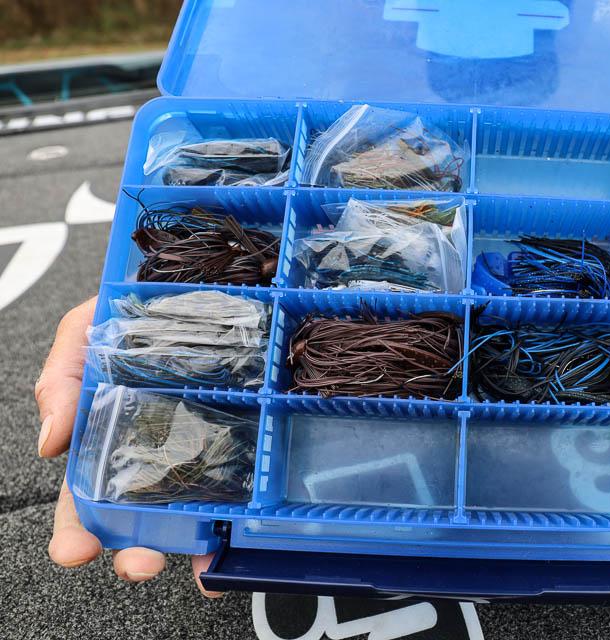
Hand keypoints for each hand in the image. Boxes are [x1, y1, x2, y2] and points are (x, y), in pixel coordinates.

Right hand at [36, 297, 221, 595]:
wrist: (208, 273)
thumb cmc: (138, 306)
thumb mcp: (87, 327)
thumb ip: (61, 376)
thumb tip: (49, 440)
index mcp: (109, 433)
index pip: (85, 490)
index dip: (76, 525)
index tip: (75, 550)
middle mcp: (156, 448)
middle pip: (140, 513)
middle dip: (136, 548)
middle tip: (140, 564)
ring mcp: (203, 445)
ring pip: (194, 510)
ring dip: (191, 545)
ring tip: (196, 563)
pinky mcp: (246, 436)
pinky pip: (245, 483)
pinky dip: (241, 519)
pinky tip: (239, 541)